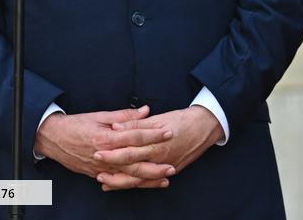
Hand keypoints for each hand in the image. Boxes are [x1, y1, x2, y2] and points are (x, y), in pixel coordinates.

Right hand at [34, 106, 174, 186]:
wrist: (53, 138)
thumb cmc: (76, 125)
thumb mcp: (100, 115)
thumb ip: (124, 115)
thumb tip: (146, 111)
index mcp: (105, 137)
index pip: (134, 136)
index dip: (153, 134)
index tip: (168, 132)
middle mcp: (104, 155)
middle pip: (134, 162)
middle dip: (154, 165)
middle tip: (172, 165)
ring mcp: (100, 167)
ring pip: (127, 176)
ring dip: (147, 179)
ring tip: (164, 179)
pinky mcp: (96, 174)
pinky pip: (117, 182)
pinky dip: (132, 184)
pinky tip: (144, 185)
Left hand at [93, 106, 223, 190]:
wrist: (207, 126)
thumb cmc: (184, 120)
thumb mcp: (160, 118)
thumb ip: (137, 124)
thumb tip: (117, 126)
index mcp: (156, 142)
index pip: (130, 148)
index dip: (113, 150)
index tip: (97, 150)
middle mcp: (160, 157)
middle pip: (131, 166)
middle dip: (112, 168)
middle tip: (96, 166)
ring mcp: (166, 166)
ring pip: (139, 178)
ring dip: (120, 181)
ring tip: (104, 181)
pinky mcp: (171, 169)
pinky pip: (149, 181)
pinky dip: (135, 184)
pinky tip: (122, 184)